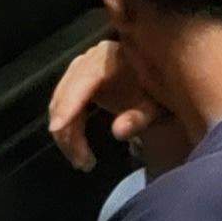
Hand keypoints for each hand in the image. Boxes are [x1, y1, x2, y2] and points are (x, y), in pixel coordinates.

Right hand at [47, 41, 185, 173]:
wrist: (164, 79)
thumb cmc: (161, 91)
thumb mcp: (156, 105)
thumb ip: (139, 117)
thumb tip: (118, 133)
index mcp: (110, 57)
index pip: (83, 80)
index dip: (68, 104)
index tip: (57, 128)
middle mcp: (90, 59)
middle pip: (66, 96)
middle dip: (68, 131)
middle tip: (81, 161)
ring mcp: (81, 70)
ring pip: (61, 105)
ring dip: (67, 136)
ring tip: (84, 163)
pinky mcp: (78, 83)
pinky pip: (66, 108)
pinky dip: (69, 131)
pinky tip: (80, 150)